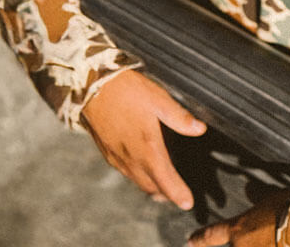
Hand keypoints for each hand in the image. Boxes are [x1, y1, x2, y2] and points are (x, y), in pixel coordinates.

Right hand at [82, 69, 206, 209]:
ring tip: (163, 188)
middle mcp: (130, 158)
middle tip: (179, 196)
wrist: (89, 86)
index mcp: (147, 148)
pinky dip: (137, 176)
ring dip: (151, 186)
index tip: (188, 204)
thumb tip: (200, 129)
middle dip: (166, 194)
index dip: (178, 194)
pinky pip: (124, 171)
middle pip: (150, 186)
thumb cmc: (126, 90)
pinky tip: (141, 168)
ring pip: (136, 180)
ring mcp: (116, 156)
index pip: (165, 180)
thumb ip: (179, 117)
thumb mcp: (158, 99)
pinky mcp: (106, 150)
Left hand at [187, 190, 289, 246]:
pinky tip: (288, 243)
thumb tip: (249, 188)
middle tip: (255, 235)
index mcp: (240, 230)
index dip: (200, 238)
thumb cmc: (288, 209)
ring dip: (263, 244)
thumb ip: (258, 195)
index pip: (212, 235)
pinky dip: (277, 246)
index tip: (191, 241)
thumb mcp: (271, 197)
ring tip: (273, 239)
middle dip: (242, 243)